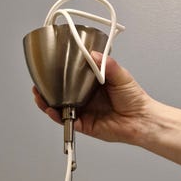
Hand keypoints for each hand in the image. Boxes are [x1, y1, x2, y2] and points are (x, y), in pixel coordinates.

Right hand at [32, 52, 152, 144]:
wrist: (142, 119)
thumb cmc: (134, 99)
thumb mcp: (120, 75)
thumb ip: (106, 65)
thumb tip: (93, 54)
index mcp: (92, 86)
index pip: (72, 79)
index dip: (59, 75)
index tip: (50, 67)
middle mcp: (86, 99)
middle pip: (62, 95)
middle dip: (48, 91)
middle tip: (38, 84)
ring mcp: (85, 113)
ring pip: (61, 109)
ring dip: (48, 104)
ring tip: (40, 97)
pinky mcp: (85, 126)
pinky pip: (69, 122)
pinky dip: (60, 117)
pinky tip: (53, 111)